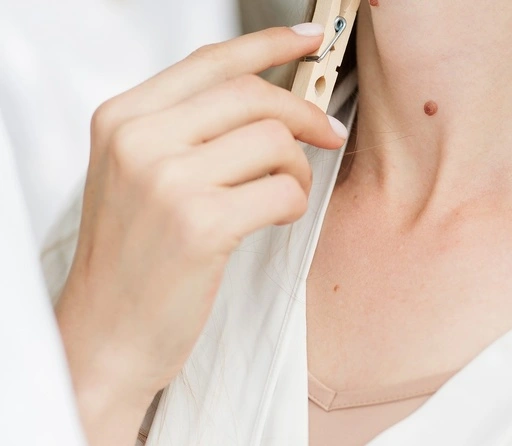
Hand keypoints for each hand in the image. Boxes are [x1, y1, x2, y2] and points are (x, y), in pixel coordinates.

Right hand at [55, 23, 346, 444]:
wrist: (106, 333)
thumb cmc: (132, 258)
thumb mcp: (139, 176)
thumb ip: (188, 130)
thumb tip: (266, 99)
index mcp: (122, 119)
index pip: (211, 62)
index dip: (270, 44)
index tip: (310, 40)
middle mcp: (139, 140)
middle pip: (252, 95)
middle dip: (304, 112)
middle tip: (328, 133)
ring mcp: (167, 182)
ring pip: (274, 141)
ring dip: (296, 168)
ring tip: (281, 193)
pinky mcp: (200, 225)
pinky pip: (282, 190)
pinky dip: (293, 202)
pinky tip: (273, 218)